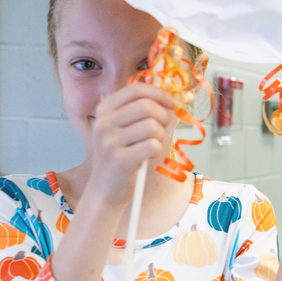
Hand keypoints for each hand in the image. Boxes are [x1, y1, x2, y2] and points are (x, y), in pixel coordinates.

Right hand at [85, 82, 178, 204]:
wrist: (106, 190)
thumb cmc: (122, 157)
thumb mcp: (126, 130)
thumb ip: (146, 111)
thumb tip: (179, 98)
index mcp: (104, 110)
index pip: (136, 89)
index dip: (159, 94)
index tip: (172, 104)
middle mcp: (103, 122)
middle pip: (147, 106)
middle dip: (163, 118)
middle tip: (161, 132)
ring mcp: (109, 141)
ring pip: (152, 126)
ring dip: (160, 137)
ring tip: (150, 147)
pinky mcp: (119, 159)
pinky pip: (152, 145)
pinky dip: (156, 151)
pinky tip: (146, 157)